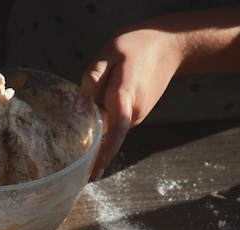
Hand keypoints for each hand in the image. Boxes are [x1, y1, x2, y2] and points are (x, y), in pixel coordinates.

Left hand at [77, 25, 181, 178]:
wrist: (169, 46)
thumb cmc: (137, 46)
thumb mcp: (109, 54)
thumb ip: (92, 80)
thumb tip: (79, 109)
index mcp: (125, 95)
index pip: (115, 130)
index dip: (105, 153)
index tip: (96, 173)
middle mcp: (133, 112)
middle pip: (107, 132)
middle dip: (90, 141)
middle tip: (70, 152)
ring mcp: (138, 115)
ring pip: (110, 127)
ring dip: (97, 126)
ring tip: (81, 122)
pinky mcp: (137, 113)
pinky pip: (116, 122)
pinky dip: (105, 120)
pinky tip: (97, 109)